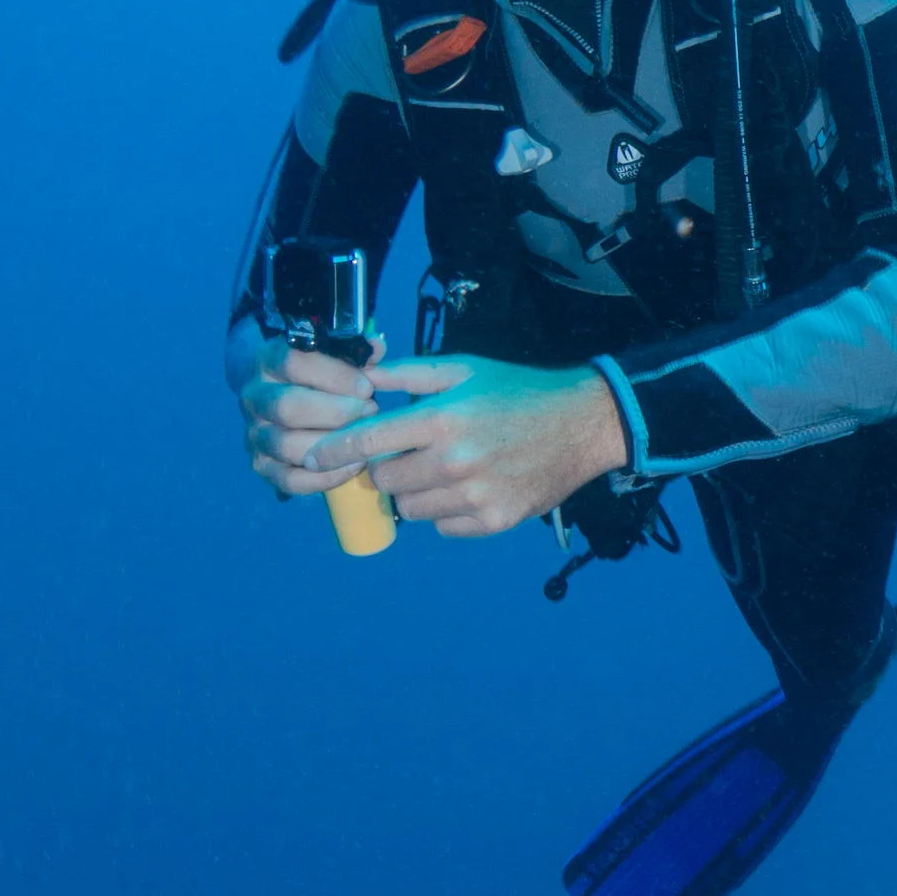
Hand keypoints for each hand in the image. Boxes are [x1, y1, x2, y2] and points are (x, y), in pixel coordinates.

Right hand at [238, 336, 386, 496]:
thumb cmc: (316, 370)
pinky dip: (324, 477)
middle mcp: (254, 397)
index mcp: (268, 361)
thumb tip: (377, 346)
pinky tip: (354, 465)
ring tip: (363, 439)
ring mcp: (255, 433)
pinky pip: (288, 479)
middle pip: (287, 407)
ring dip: (331, 445)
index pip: (292, 363)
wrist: (276, 390)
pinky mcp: (262, 464)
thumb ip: (354, 349)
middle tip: (370, 412)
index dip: (334, 375)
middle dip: (336, 413)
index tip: (367, 386)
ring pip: (286, 445)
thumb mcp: (331, 351)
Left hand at [307, 354, 630, 538]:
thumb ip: (407, 373)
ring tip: (439, 471)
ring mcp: (475, 495)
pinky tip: (467, 488)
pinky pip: (443, 527)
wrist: (583, 425)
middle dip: (385, 468)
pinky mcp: (494, 520)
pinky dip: (445, 512)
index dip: (333, 451)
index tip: (313, 457)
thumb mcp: (464, 368)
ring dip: (414, 493)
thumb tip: (358, 374)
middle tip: (405, 455)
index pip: (367, 442)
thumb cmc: (518, 390)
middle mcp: (454, 461)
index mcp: (442, 419)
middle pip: (384, 481)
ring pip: (409, 509)